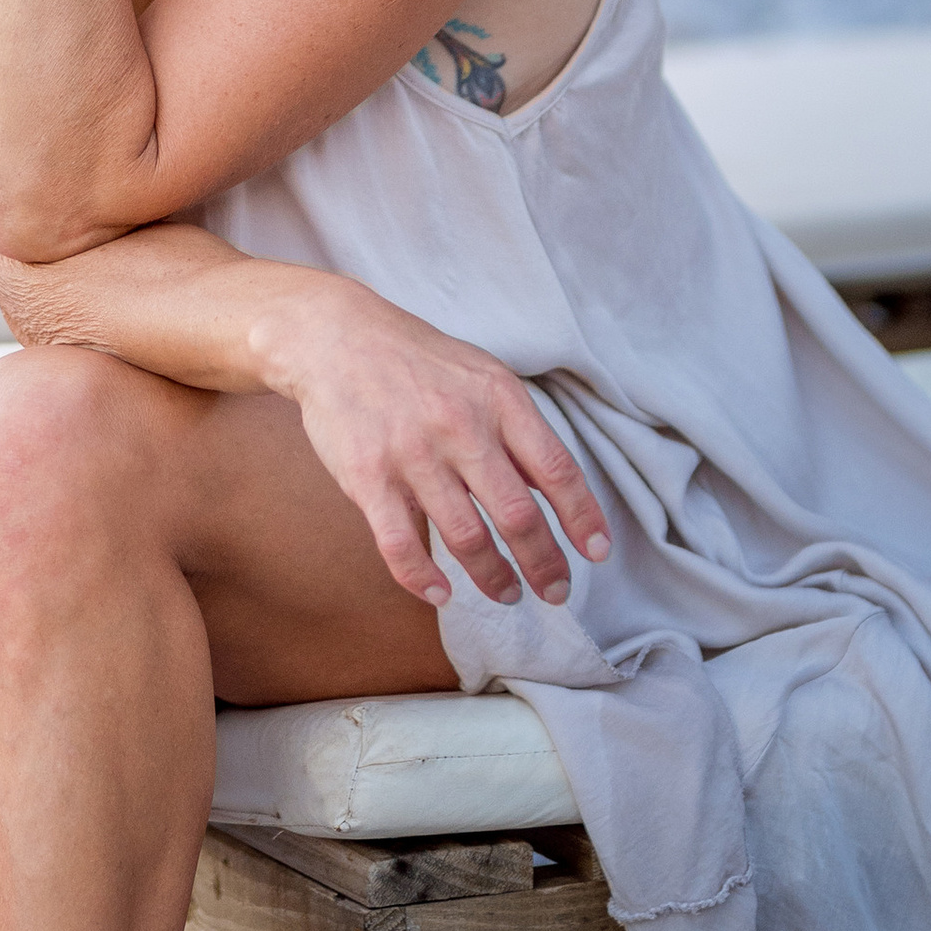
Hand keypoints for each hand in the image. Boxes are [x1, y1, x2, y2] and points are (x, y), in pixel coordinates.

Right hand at [254, 276, 611, 611]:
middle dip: (544, 564)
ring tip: (507, 594)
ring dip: (494, 577)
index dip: (582, 516)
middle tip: (556, 592)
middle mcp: (460, 426)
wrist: (334, 336)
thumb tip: (551, 490)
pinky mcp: (367, 476)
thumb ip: (515, 429)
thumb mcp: (480, 375)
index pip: (556, 469)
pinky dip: (423, 579)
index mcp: (497, 399)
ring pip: (466, 538)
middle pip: (517, 515)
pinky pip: (400, 545)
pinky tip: (441, 594)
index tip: (595, 552)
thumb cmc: (416, 360)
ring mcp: (412, 454)